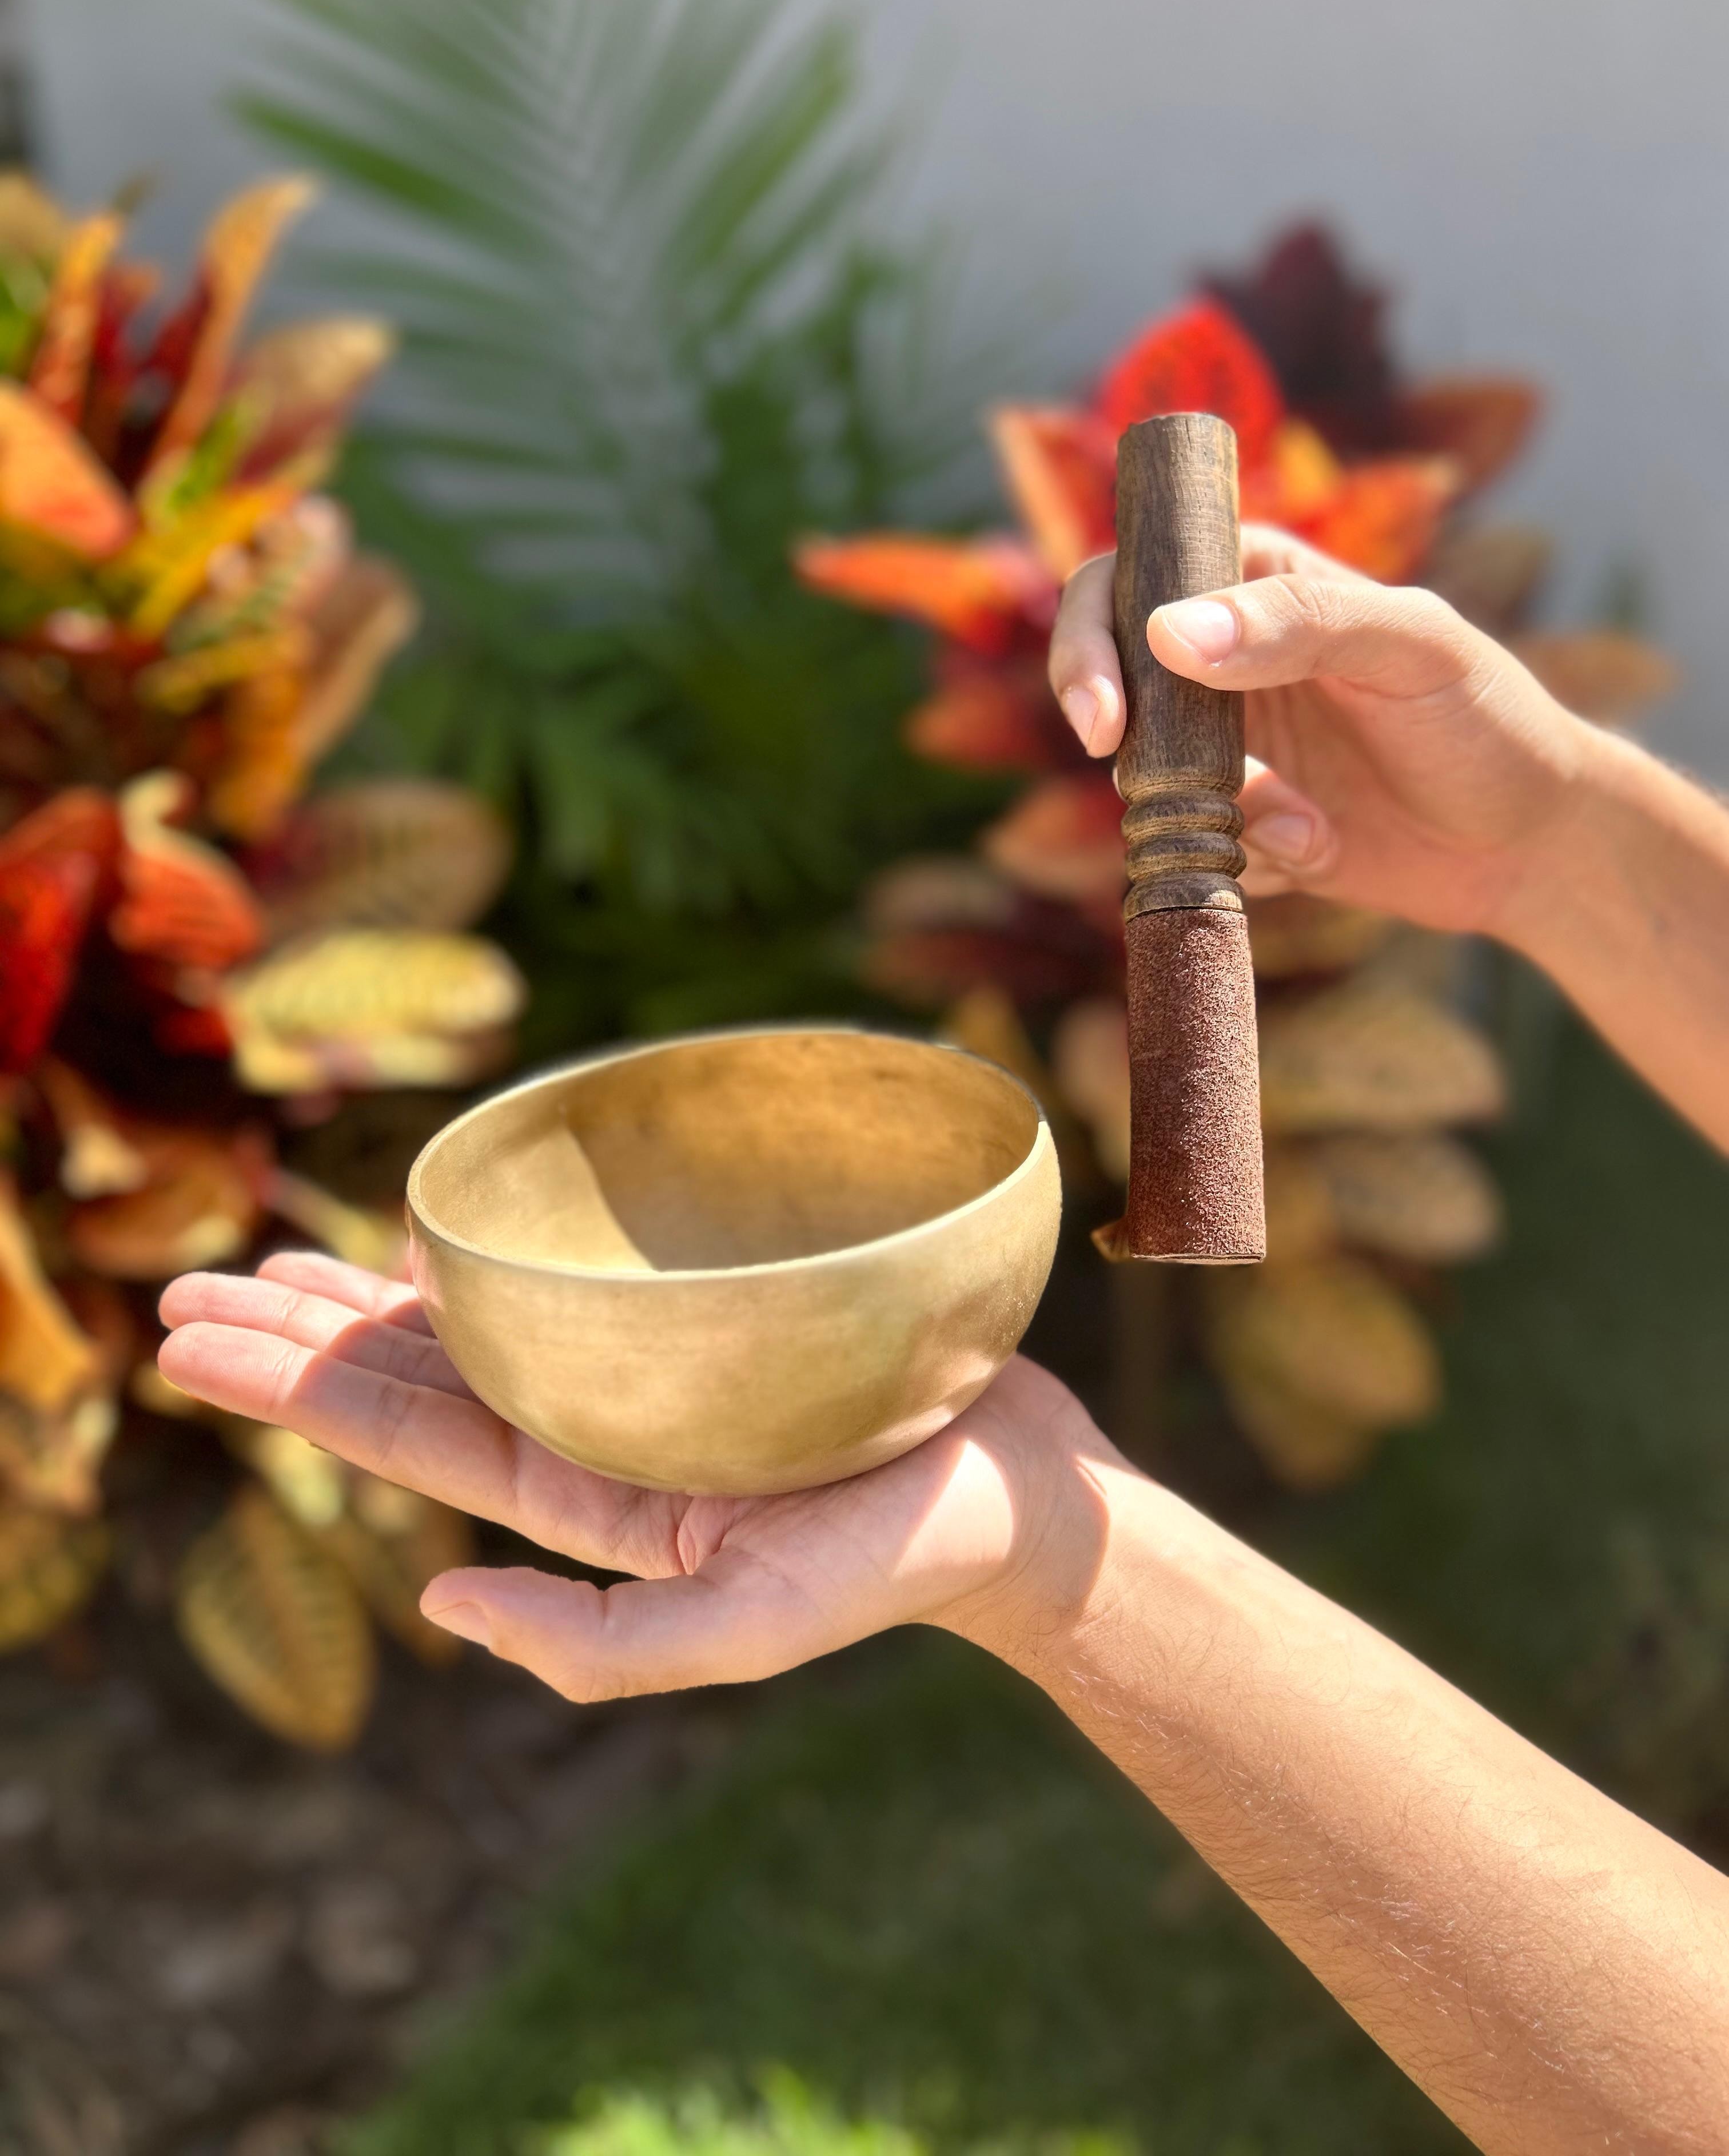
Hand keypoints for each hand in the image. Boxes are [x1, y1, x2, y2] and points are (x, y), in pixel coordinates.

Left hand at [156, 1255, 1112, 1700]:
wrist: (1013, 1490)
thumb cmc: (894, 1561)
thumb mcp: (742, 1632)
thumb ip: (592, 1645)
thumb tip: (436, 1612)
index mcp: (588, 1499)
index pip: (409, 1434)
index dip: (293, 1384)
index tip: (191, 1340)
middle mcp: (597, 1430)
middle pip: (415, 1375)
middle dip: (297, 1336)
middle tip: (184, 1292)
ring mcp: (644, 1372)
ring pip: (474, 1320)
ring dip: (365, 1293)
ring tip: (266, 1258)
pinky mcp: (702, 1313)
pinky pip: (571, 1272)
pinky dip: (494, 1248)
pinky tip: (432, 1229)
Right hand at [1047, 523, 1593, 938]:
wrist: (1534, 845)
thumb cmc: (1489, 720)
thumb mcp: (1413, 647)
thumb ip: (1300, 626)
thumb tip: (1168, 634)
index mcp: (1257, 586)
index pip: (1129, 580)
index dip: (1093, 638)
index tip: (1106, 715)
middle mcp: (1227, 662)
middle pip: (1112, 683)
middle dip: (1121, 738)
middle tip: (1145, 784)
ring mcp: (1231, 748)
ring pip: (1150, 782)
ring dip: (1218, 816)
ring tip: (1314, 827)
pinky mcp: (1242, 825)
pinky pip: (1196, 849)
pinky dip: (1254, 860)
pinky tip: (1326, 850)